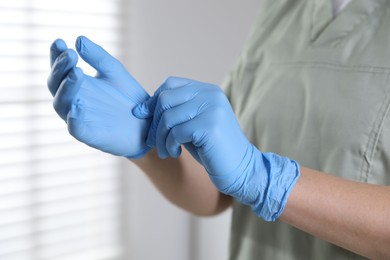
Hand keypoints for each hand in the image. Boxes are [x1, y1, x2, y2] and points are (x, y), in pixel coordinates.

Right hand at [47, 36, 150, 157]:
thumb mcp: (115, 72)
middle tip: (71, 55)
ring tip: (77, 72)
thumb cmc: (129, 98)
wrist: (148, 123)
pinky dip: (74, 118)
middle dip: (60, 68)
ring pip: (61, 104)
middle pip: (56, 84)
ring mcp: (79, 118)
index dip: (57, 55)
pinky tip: (79, 106)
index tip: (60, 42)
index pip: (60, 68)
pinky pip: (76, 128)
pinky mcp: (89, 135)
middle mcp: (73, 100)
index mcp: (77, 84)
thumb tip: (79, 39)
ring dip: (67, 88)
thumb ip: (98, 57)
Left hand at [134, 77, 299, 220]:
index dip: (153, 101)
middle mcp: (211, 95)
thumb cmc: (211, 148)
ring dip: (161, 137)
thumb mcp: (191, 124)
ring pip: (168, 117)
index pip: (170, 84)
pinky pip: (176, 132)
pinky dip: (170, 145)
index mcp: (208, 90)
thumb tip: (140, 109)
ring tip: (166, 151)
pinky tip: (176, 153)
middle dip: (154, 123)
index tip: (144, 117)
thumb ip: (173, 112)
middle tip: (154, 142)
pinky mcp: (210, 126)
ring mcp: (212, 109)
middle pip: (165, 99)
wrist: (240, 169)